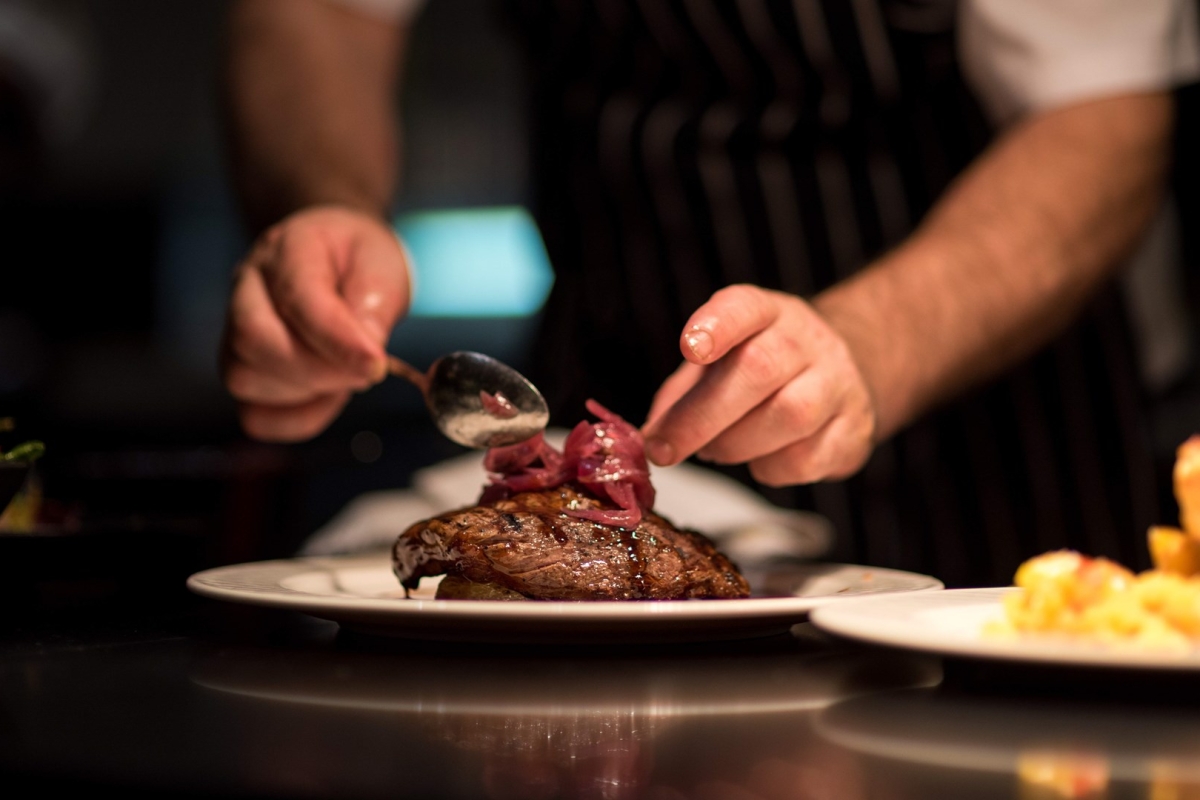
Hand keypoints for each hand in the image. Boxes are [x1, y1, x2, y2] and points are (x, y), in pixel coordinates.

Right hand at [221, 206, 409, 440]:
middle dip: (318, 369)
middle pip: (254, 340)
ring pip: (245, 379)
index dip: (337, 340)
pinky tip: (328, 397)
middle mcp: (248, 287)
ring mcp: (235, 329)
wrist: (343, 263)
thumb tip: (366, 351)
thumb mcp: (382, 267)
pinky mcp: (243, 369)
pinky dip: (296, 419)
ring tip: (347, 375)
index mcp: (288, 249)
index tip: (376, 364)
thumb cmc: (362, 262)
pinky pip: (254, 415)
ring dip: (307, 391)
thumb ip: (375, 305)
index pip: (297, 299)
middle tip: (366, 372)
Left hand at [642, 285, 875, 485]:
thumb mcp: (718, 364)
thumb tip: (651, 437)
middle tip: (664, 450)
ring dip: (736, 444)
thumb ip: (681, 394)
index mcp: (766, 313)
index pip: (744, 307)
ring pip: (790, 414)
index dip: (716, 325)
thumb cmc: (761, 372)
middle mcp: (807, 340)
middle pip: (760, 368)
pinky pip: (807, 458)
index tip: (689, 348)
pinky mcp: (855, 430)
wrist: (839, 378)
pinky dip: (769, 468)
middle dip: (701, 416)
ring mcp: (839, 383)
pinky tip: (760, 458)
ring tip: (715, 450)